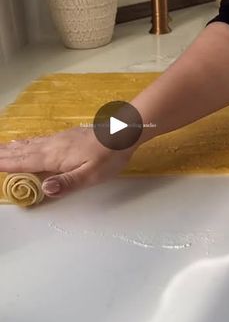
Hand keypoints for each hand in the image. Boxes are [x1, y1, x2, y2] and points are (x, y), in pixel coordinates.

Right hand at [0, 128, 134, 196]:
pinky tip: (27, 142)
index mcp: (56, 157)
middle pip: (24, 151)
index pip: (26, 162)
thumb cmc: (109, 156)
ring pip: (30, 144)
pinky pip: (39, 140)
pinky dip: (27, 142)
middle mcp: (53, 146)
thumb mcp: (91, 175)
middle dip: (5, 154)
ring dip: (13, 147)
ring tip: (0, 148)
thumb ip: (67, 182)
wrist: (123, 132)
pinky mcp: (66, 136)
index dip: (8, 164)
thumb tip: (44, 189)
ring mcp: (59, 139)